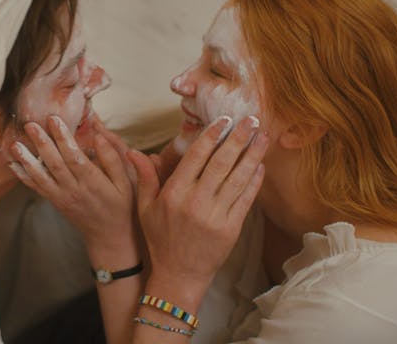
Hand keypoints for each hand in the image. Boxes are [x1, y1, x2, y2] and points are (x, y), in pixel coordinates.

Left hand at [9, 115, 136, 251]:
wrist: (108, 236)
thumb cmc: (120, 206)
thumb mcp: (125, 183)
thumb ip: (112, 159)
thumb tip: (98, 136)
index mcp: (93, 182)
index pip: (74, 157)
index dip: (63, 138)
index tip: (54, 119)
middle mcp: (74, 189)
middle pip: (54, 163)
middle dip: (41, 142)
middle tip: (30, 124)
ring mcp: (62, 197)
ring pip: (41, 176)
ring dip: (26, 160)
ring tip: (14, 144)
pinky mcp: (55, 202)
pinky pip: (37, 188)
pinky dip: (24, 176)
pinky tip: (13, 164)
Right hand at [128, 115, 267, 297]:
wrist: (178, 275)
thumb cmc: (160, 239)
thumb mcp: (145, 208)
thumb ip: (144, 177)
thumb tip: (134, 152)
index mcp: (175, 193)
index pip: (196, 157)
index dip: (212, 136)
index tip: (224, 120)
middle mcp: (196, 202)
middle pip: (221, 163)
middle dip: (238, 139)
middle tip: (251, 120)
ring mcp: (215, 216)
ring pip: (238, 179)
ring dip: (252, 156)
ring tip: (263, 138)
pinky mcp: (231, 229)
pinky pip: (245, 200)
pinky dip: (254, 182)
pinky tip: (260, 167)